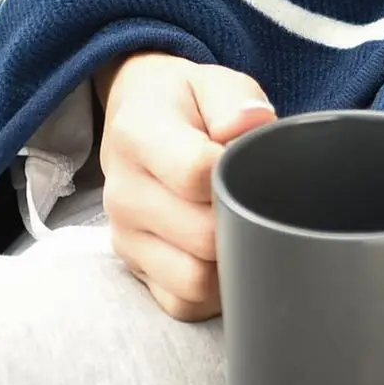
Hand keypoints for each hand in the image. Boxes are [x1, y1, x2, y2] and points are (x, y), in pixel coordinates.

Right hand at [96, 52, 276, 319]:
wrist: (139, 119)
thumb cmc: (185, 104)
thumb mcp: (211, 82)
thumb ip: (234, 99)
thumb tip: (252, 124)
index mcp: (138, 135)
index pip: (196, 173)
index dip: (239, 176)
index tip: (255, 166)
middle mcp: (123, 191)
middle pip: (202, 235)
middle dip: (243, 221)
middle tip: (260, 199)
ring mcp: (125, 235)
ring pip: (194, 279)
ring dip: (231, 262)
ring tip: (245, 228)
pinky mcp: (134, 268)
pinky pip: (182, 303)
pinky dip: (212, 291)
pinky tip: (224, 255)